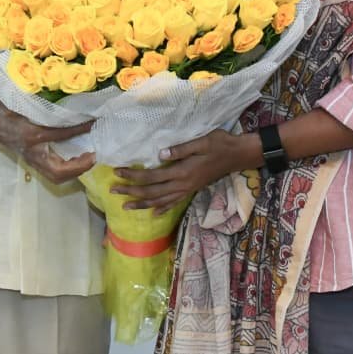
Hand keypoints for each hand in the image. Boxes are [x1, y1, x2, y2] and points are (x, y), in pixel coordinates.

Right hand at [0, 94, 94, 183]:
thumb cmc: (7, 109)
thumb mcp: (26, 103)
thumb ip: (46, 104)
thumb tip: (73, 102)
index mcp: (30, 135)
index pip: (58, 135)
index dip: (77, 130)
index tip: (93, 124)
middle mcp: (32, 151)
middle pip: (57, 172)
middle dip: (78, 168)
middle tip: (93, 156)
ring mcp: (33, 159)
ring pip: (56, 176)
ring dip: (75, 171)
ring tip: (89, 159)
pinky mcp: (34, 160)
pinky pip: (53, 171)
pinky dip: (68, 169)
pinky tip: (78, 158)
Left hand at [112, 128, 258, 213]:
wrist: (238, 155)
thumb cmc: (220, 143)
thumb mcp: (202, 141)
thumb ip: (181, 149)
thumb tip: (160, 154)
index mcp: (182, 171)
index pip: (152, 176)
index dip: (134, 175)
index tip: (118, 172)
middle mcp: (182, 184)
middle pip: (152, 191)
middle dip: (131, 191)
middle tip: (113, 191)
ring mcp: (187, 189)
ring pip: (160, 200)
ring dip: (142, 203)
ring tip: (126, 206)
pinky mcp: (192, 189)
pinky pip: (174, 202)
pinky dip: (162, 208)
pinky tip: (153, 212)